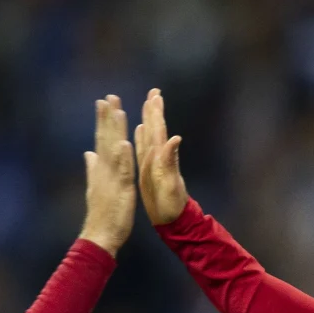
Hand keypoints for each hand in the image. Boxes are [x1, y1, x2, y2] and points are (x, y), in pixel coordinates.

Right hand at [80, 95, 135, 256]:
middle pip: (106, 139)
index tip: (103, 102)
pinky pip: (123, 171)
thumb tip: (89, 153)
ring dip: (116, 131)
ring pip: (114, 150)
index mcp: (101, 169)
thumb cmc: (101, 214)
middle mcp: (104, 170)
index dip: (103, 121)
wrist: (99, 235)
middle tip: (109, 96)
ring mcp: (111, 178)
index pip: (101, 139)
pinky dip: (123, 157)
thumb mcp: (96, 187)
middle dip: (108, 118)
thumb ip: (93, 168)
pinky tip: (125, 142)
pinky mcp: (121, 189)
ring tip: (118, 111)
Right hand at [134, 88, 187, 225]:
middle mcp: (158, 158)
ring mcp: (153, 164)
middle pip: (155, 130)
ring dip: (148, 121)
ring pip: (149, 137)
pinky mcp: (148, 172)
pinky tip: (139, 131)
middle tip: (154, 92)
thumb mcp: (171, 183)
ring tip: (146, 105)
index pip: (159, 131)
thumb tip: (174, 138)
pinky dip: (141, 139)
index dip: (156, 114)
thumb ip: (171, 160)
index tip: (155, 96)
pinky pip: (143, 150)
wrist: (172, 220)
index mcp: (161, 158)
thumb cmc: (171, 205)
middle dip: (153, 111)